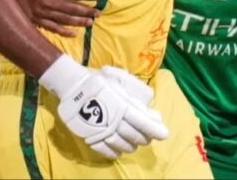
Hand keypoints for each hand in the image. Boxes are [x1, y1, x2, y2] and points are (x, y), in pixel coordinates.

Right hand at [21, 0, 101, 36]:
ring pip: (65, 19)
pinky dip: (64, 31)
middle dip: (87, 10)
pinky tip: (74, 33)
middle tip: (99, 12)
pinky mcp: (37, 19)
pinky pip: (53, 27)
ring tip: (91, 22)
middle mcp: (49, 1)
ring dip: (79, 21)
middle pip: (73, 8)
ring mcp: (43, 12)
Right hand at [39, 55, 167, 159]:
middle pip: (135, 136)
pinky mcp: (91, 137)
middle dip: (144, 138)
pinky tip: (118, 151)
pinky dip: (115, 153)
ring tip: (132, 143)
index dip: (155, 130)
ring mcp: (102, 130)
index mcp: (122, 106)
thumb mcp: (119, 85)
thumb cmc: (98, 82)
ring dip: (131, 145)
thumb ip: (135, 100)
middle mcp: (115, 121)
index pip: (143, 123)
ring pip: (123, 145)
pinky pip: (106, 151)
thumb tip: (152, 113)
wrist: (73, 86)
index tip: (164, 134)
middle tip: (145, 136)